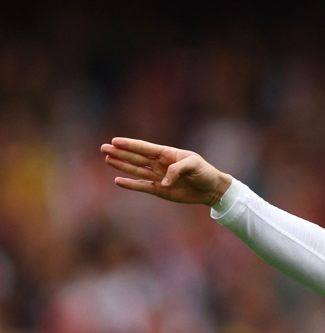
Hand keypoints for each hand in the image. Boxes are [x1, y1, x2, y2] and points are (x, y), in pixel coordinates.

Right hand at [102, 137, 231, 205]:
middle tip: (104, 148)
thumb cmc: (205, 172)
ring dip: (122, 165)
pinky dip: (131, 184)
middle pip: (136, 158)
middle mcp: (160, 164)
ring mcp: (159, 177)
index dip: (130, 145)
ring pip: (136, 170)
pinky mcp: (160, 190)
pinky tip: (118, 180)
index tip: (115, 141)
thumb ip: (177, 169)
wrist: (212, 189)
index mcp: (167, 154)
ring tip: (107, 159)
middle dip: (120, 153)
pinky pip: (143, 186)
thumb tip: (163, 181)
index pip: (145, 148)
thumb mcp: (194, 165)